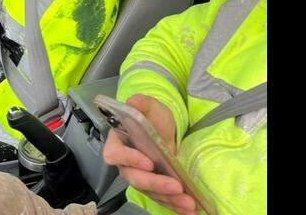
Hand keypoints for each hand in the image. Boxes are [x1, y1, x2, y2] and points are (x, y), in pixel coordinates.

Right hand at [101, 95, 196, 214]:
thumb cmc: (154, 117)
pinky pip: (162, 199)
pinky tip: (190, 209)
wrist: (166, 128)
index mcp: (119, 143)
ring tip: (189, 202)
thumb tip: (133, 102)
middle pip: (135, 179)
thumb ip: (142, 103)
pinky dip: (176, 206)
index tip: (149, 162)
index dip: (129, 160)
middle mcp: (126, 164)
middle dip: (156, 184)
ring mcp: (141, 178)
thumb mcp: (151, 106)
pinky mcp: (155, 187)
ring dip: (169, 199)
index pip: (115, 154)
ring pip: (150, 192)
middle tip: (175, 186)